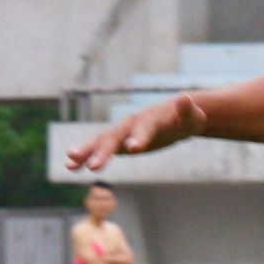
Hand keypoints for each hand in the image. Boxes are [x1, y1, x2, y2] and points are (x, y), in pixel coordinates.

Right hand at [66, 93, 208, 171]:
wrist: (177, 116)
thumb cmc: (188, 119)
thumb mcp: (192, 116)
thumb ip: (187, 109)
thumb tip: (186, 97)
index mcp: (151, 119)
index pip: (145, 129)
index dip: (140, 138)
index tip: (135, 149)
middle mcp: (132, 124)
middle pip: (116, 137)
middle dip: (105, 152)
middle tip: (94, 167)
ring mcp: (123, 132)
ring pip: (102, 141)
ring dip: (87, 152)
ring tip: (70, 163)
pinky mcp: (119, 141)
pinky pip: (100, 148)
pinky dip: (86, 156)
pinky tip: (71, 166)